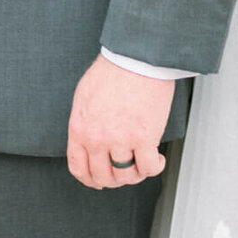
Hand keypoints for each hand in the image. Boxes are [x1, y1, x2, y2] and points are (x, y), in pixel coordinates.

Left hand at [67, 55, 172, 188]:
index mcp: (79, 129)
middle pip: (104, 176)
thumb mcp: (84, 97)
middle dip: (115, 178)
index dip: (91, 179)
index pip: (79, 168)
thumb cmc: (113, 70)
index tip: (100, 180)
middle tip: (126, 171)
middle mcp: (97, 139)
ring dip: (136, 175)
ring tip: (143, 163)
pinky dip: (155, 168)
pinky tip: (157, 159)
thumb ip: (84, 123)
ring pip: (127, 176)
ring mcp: (120, 140)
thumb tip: (88, 142)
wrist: (135, 56)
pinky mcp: (144, 138)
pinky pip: (149, 168)